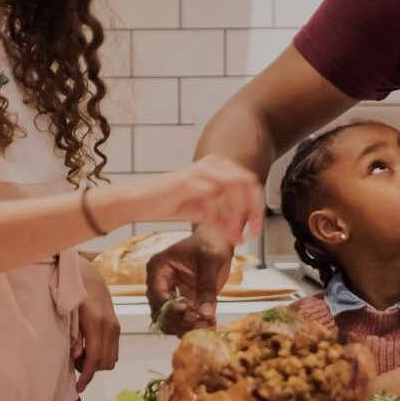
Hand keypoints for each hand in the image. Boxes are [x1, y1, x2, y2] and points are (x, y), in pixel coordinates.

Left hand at [74, 260, 120, 391]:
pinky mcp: (117, 326)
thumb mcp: (69, 312)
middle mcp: (110, 327)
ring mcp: (116, 327)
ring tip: (81, 358)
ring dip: (97, 364)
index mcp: (97, 323)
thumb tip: (76, 356)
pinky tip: (89, 350)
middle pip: (105, 361)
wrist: (88, 276)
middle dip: (90, 371)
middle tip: (74, 367)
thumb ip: (73, 335)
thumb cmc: (73, 293)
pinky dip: (103, 356)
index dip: (87, 375)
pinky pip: (114, 350)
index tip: (78, 387)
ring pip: (112, 358)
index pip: (95, 357)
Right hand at [131, 155, 263, 245]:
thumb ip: (224, 222)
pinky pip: (213, 195)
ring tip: (236, 231)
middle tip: (252, 233)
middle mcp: (213, 164)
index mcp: (219, 166)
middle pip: (248, 181)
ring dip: (239, 211)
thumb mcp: (204, 214)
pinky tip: (217, 227)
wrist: (141, 201)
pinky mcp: (189, 181)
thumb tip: (242, 237)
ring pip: (235, 184)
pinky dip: (219, 214)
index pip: (250, 182)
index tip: (258, 229)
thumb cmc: (171, 203)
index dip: (258, 207)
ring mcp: (201, 170)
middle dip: (253, 210)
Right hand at [146, 230, 232, 336]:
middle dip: (180, 321)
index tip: (190, 314)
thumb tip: (205, 314)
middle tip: (202, 323)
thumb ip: (207, 287)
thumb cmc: (211, 243)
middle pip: (160, 312)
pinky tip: (210, 322)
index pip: (157, 295)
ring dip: (186, 327)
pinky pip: (181, 320)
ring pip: (168, 321)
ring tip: (208, 324)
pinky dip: (193, 325)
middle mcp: (159, 283)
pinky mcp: (181, 301)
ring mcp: (169, 294)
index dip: (171, 309)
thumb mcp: (211, 260)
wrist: (218, 240)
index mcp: (158, 268)